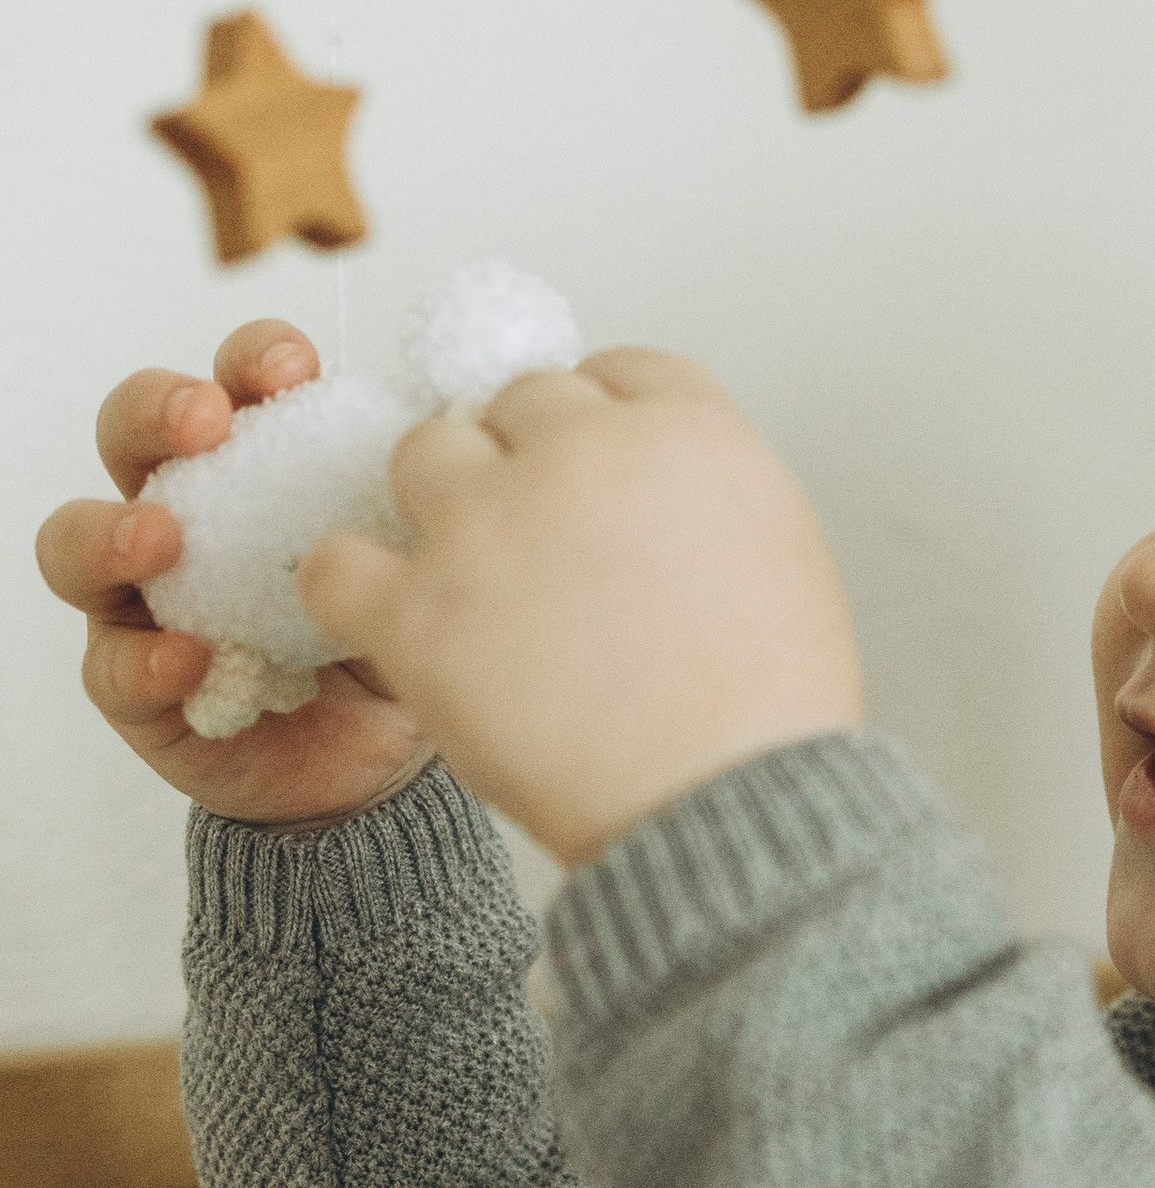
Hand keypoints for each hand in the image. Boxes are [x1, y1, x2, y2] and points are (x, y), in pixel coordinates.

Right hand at [35, 322, 432, 826]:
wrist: (389, 764)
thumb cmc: (396, 636)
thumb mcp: (419, 562)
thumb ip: (418, 499)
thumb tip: (469, 425)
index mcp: (258, 467)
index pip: (237, 386)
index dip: (254, 361)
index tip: (296, 366)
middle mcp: (186, 519)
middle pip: (133, 437)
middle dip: (158, 412)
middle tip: (206, 422)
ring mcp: (146, 601)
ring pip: (79, 543)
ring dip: (113, 530)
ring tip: (159, 540)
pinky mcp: (138, 689)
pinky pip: (115, 669)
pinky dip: (145, 661)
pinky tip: (189, 661)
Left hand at [299, 351, 864, 865]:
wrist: (731, 814)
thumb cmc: (772, 707)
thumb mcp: (785, 551)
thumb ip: (708, 485)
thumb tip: (655, 475)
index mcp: (686, 430)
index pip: (614, 373)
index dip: (599, 422)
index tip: (595, 469)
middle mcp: (582, 452)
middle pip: (518, 404)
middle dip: (523, 462)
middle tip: (540, 539)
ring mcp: (488, 526)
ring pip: (421, 454)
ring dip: (439, 505)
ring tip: (464, 578)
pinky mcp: (417, 613)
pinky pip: (336, 563)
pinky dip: (352, 587)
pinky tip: (382, 617)